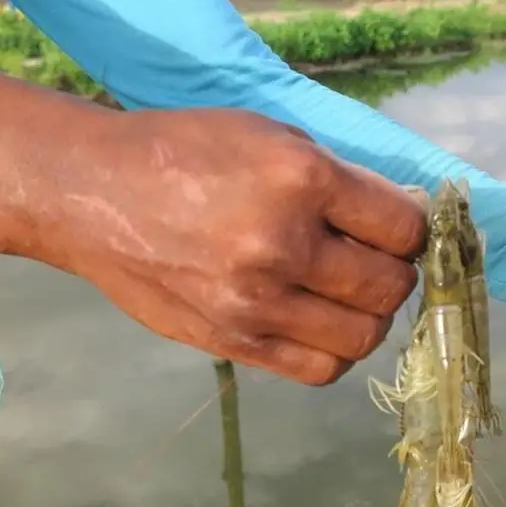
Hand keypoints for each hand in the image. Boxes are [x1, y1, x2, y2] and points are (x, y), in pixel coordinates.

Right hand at [19, 106, 424, 384]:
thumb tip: (405, 224)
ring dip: (370, 316)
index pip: (403, 228)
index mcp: (300, 179)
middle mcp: (282, 244)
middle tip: (374, 261)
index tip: (397, 229)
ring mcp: (256, 302)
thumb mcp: (274, 137)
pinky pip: (320, 369)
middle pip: (390, 287)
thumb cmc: (188, 152)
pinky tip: (323, 324)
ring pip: (363, 336)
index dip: (412, 230)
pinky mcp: (234, 342)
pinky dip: (336, 350)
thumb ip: (343, 182)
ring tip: (349, 294)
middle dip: (396, 273)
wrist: (93, 194)